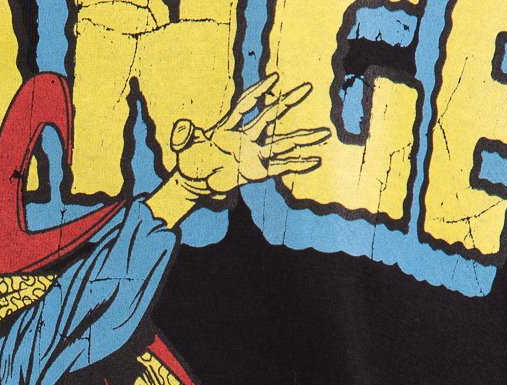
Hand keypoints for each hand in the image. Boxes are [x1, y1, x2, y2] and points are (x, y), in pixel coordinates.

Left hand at [170, 74, 330, 202]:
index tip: (274, 78)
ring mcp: (252, 154)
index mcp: (228, 128)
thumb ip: (184, 136)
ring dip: (302, 138)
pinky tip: (314, 161)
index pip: (245, 105)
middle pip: (269, 117)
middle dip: (286, 103)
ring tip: (324, 133)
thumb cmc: (189, 162)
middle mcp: (245, 138)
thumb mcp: (184, 148)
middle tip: (306, 87)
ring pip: (281, 143)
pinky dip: (297, 164)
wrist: (193, 183)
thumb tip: (181, 127)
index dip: (258, 92)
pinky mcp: (256, 172)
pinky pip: (279, 167)